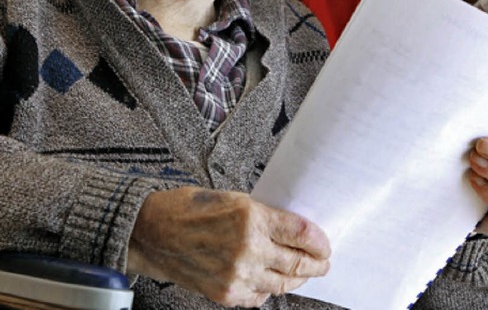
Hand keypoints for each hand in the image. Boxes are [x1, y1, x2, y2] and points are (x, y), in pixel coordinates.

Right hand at [127, 187, 330, 307]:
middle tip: (324, 261)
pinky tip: (274, 281)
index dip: (319, 240)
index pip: (300, 232)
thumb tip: (291, 228)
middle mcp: (247, 248)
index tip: (325, 243)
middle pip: (296, 262)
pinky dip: (270, 289)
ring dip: (299, 278)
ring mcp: (236, 275)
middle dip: (316, 263)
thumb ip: (264, 215)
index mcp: (251, 217)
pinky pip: (259, 296)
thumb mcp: (234, 198)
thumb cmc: (189, 208)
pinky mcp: (225, 294)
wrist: (153, 231)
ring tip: (305, 272)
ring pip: (282, 283)